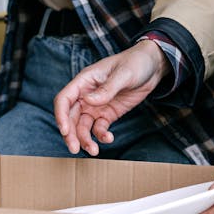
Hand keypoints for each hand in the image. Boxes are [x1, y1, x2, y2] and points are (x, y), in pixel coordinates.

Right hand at [54, 40, 169, 155]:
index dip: (61, 115)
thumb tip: (88, 101)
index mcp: (84, 80)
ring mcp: (97, 105)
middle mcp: (86, 94)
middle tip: (75, 149)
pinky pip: (99, 128)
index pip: (64, 99)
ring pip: (83, 126)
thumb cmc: (136, 63)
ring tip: (94, 151)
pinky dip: (101, 136)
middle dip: (70, 134)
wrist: (153, 66)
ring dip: (85, 139)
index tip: (65, 131)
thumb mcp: (123, 74)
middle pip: (70, 117)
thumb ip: (107, 89)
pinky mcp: (108, 114)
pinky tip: (109, 138)